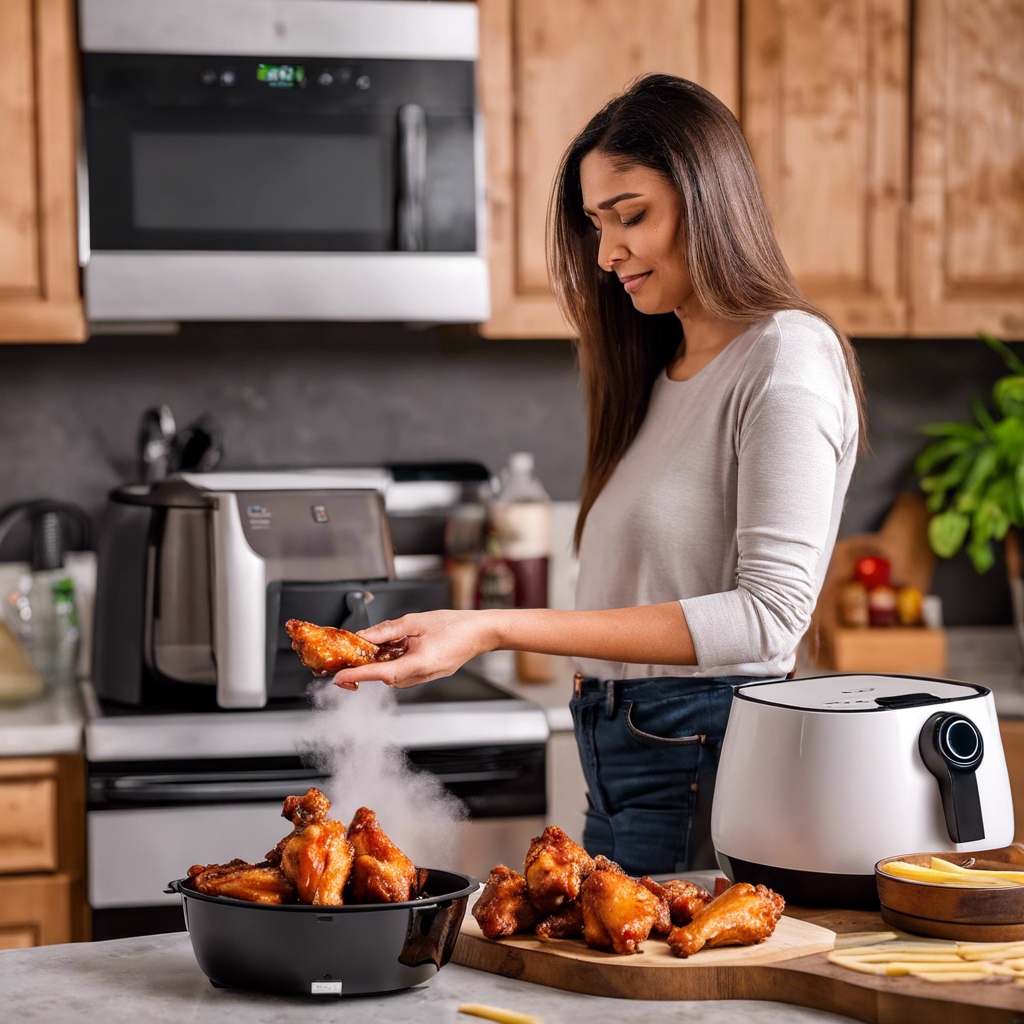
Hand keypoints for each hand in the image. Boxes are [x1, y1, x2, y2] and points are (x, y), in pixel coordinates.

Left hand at [331, 609, 497, 689]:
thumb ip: (388, 630)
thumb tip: (364, 636)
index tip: (340, 677)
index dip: (358, 676)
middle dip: (366, 668)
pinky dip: (395, 663)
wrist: (481, 633)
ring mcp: (426, 677)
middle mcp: (422, 675)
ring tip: (380, 647)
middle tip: (350, 657)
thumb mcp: (417, 621)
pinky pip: (405, 673)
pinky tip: (397, 649)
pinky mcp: (429, 674)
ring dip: (382, 664)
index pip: (381, 673)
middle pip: (385, 676)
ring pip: (394, 675)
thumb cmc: (455, 625)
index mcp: (419, 663)